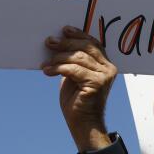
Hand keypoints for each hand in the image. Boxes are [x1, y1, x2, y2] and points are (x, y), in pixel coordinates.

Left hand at [42, 26, 116, 150]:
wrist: (83, 124)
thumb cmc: (77, 101)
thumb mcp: (73, 77)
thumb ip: (72, 62)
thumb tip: (57, 45)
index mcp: (105, 64)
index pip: (93, 43)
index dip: (79, 35)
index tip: (64, 30)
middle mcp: (108, 68)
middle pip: (85, 47)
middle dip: (65, 43)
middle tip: (49, 42)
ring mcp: (104, 76)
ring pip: (78, 58)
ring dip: (58, 58)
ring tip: (45, 63)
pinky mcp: (96, 83)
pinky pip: (73, 70)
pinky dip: (58, 68)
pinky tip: (47, 71)